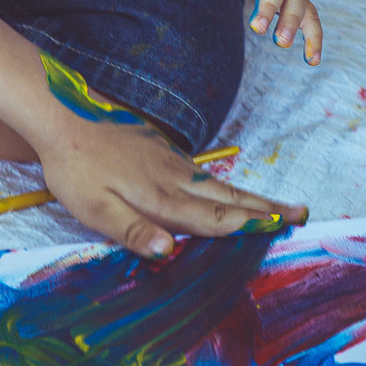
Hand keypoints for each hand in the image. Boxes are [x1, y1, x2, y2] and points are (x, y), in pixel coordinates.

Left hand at [38, 112, 307, 259]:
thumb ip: (131, 231)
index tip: (283, 230)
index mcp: (161, 197)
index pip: (212, 218)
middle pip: (227, 197)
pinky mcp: (160, 148)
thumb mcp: (94, 208)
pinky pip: (203, 173)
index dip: (247, 226)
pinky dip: (226, 185)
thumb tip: (168, 252)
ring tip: (278, 205)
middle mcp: (173, 177)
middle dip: (265, 208)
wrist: (62, 113)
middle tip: (302, 213)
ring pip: (219, 183)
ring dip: (252, 196)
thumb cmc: (75, 168)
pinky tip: (227, 190)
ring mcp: (169, 159)